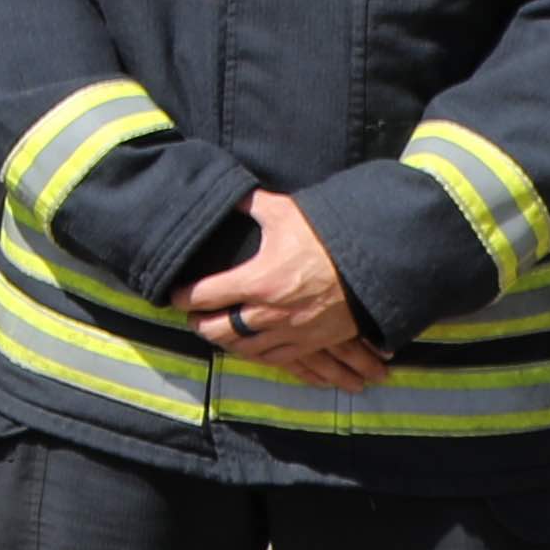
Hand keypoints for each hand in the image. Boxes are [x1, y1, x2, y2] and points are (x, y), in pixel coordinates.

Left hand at [180, 187, 391, 383]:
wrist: (375, 265)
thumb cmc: (328, 237)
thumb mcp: (284, 212)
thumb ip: (249, 204)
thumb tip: (226, 190)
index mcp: (258, 280)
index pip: (205, 295)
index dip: (183, 296)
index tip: (174, 295)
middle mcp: (269, 312)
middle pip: (219, 330)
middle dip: (200, 324)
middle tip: (191, 318)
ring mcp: (291, 331)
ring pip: (245, 348)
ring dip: (225, 343)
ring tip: (214, 333)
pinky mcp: (312, 342)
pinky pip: (277, 359)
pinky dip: (257, 356)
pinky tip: (248, 351)